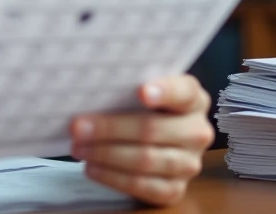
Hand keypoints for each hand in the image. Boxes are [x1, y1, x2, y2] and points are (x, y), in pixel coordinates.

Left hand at [69, 74, 214, 205]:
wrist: (154, 139)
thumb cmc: (140, 107)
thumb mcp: (139, 90)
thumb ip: (126, 87)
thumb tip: (89, 87)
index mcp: (193, 99)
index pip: (183, 92)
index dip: (164, 91)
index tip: (141, 92)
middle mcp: (197, 131)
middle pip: (152, 129)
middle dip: (111, 128)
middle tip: (78, 127)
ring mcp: (189, 163)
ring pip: (146, 159)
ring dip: (106, 154)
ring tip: (79, 148)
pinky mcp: (176, 189)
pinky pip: (143, 186)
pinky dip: (113, 177)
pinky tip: (92, 168)